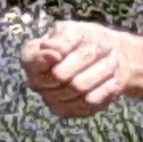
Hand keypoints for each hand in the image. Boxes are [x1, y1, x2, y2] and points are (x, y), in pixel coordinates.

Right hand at [24, 21, 142, 118]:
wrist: (109, 58)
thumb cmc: (87, 41)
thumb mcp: (74, 31)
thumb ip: (60, 40)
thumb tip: (47, 49)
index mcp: (33, 56)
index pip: (31, 59)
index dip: (44, 58)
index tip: (60, 53)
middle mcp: (38, 80)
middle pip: (59, 75)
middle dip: (84, 60)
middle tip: (100, 50)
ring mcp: (51, 98)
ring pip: (78, 88)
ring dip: (99, 72)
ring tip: (111, 63)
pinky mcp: (67, 111)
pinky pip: (89, 102)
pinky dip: (105, 89)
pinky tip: (111, 80)